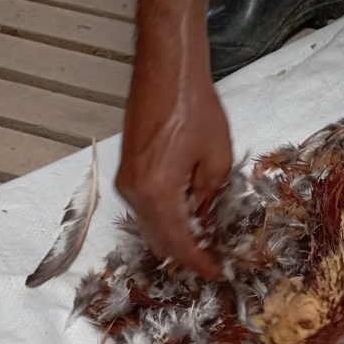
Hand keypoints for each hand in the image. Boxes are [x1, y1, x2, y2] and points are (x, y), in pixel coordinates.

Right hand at [116, 38, 232, 278]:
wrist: (167, 70)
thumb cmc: (195, 108)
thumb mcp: (217, 159)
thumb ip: (209, 198)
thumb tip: (204, 223)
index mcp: (156, 191)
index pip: (177, 243)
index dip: (199, 262)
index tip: (218, 272)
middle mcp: (133, 191)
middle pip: (158, 240)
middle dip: (185, 255)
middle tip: (212, 263)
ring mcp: (125, 180)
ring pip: (149, 225)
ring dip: (174, 238)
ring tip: (204, 244)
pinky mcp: (126, 170)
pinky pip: (145, 207)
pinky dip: (165, 219)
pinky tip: (188, 218)